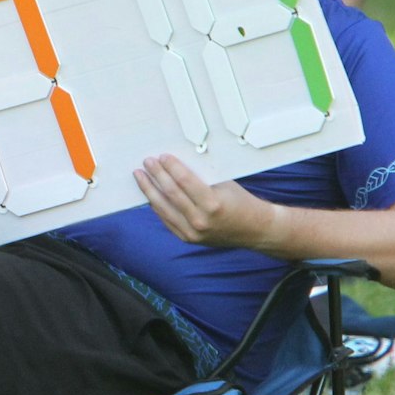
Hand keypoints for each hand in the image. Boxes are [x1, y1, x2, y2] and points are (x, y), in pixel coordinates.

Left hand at [133, 154, 279, 248]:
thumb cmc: (241, 202)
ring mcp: (192, 232)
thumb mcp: (225, 185)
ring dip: (149, 190)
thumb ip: (202, 178)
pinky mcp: (188, 238)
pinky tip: (150, 194)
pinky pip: (167, 220)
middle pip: (171, 194)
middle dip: (156, 175)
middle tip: (147, 162)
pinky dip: (157, 206)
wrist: (254, 230)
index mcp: (212, 204)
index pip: (184, 181)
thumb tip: (177, 164)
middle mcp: (200, 220)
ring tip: (140, 176)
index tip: (162, 156)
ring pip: (163, 208)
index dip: (171, 167)